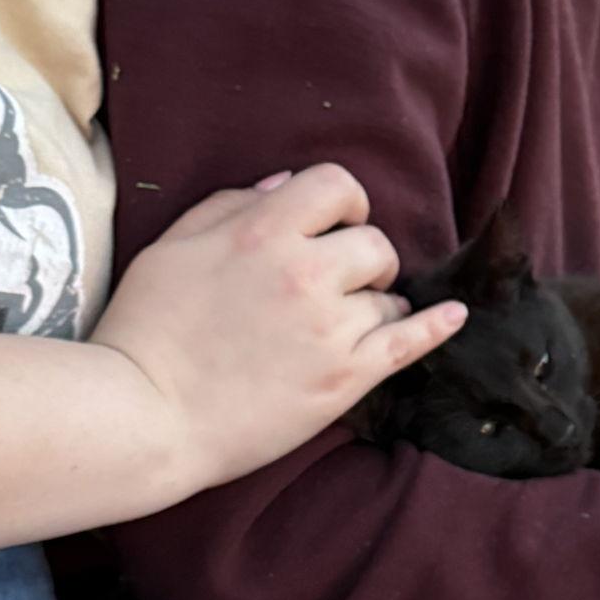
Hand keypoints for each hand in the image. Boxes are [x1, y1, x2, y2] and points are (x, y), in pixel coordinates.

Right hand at [92, 164, 464, 496]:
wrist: (145, 415)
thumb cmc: (146, 329)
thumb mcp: (172, 247)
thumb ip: (230, 206)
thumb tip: (284, 184)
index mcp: (263, 231)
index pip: (338, 186)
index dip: (343, 203)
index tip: (334, 226)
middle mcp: (306, 273)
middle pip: (375, 244)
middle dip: (361, 260)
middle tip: (334, 286)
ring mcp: (331, 329)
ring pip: (388, 299)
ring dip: (372, 306)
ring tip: (341, 326)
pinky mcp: (344, 379)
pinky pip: (409, 343)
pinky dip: (436, 327)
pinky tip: (454, 316)